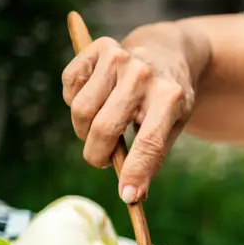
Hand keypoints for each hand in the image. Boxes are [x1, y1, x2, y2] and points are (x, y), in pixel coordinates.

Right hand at [61, 37, 194, 201]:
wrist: (167, 54)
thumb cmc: (168, 99)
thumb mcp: (173, 125)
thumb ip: (153, 156)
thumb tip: (131, 195)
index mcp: (171, 96)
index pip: (149, 142)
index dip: (135, 172)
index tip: (127, 196)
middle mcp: (144, 74)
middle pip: (104, 128)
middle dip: (98, 154)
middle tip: (102, 161)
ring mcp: (119, 57)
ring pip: (81, 110)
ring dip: (84, 129)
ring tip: (102, 128)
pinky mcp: (97, 48)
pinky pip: (69, 85)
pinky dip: (74, 100)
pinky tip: (96, 99)